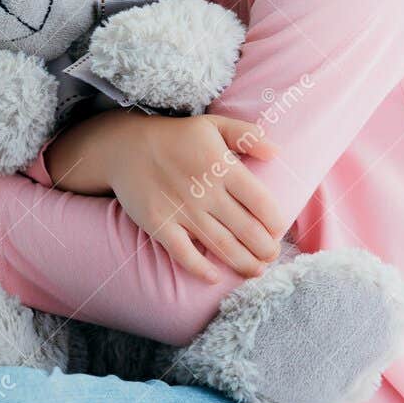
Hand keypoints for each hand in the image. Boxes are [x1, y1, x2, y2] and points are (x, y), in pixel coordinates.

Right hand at [103, 113, 287, 283]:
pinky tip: (214, 277)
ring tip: (256, 271)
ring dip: (244, 263)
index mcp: (223, 167)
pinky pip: (184, 254)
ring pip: (222, 246)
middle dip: (266, 249)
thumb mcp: (213, 125)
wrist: (125, 146)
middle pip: (247, 230)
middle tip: (272, 256)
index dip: (276, 222)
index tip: (278, 230)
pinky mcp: (159, 224)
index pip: (262, 202)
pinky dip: (201, 269)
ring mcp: (182, 210)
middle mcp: (206, 192)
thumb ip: (247, 135)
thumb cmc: (176, 136)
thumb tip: (277, 152)